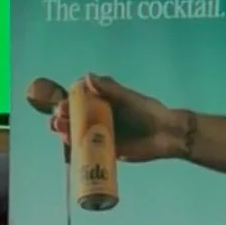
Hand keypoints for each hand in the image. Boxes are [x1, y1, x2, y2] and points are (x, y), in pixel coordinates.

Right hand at [50, 74, 182, 163]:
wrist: (166, 135)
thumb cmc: (148, 112)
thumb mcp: (128, 98)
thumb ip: (109, 89)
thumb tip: (87, 77)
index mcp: (101, 100)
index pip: (78, 98)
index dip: (67, 100)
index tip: (63, 104)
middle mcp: (97, 115)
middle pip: (73, 115)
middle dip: (62, 116)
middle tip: (59, 118)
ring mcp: (99, 132)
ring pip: (75, 130)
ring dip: (64, 129)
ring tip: (60, 128)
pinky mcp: (102, 148)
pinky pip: (85, 147)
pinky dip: (74, 146)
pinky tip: (68, 143)